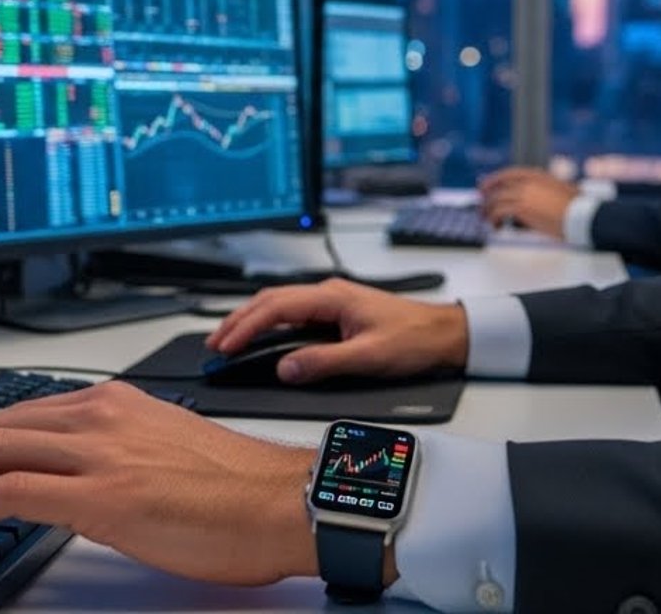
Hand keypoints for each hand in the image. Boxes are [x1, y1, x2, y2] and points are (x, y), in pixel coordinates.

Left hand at [0, 381, 318, 586]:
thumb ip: (114, 459)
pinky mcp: (99, 494)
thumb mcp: (164, 457)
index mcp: (116, 403)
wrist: (285, 505)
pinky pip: (6, 489)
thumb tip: (72, 488)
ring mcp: (99, 451)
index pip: (18, 412)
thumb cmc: (241, 493)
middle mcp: (101, 415)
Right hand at [205, 277, 468, 383]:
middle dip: (238, 320)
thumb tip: (286, 367)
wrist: (446, 333)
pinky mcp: (336, 312)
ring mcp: (332, 301)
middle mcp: (329, 293)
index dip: (246, 326)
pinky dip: (270, 323)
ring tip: (229, 339)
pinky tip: (263, 336)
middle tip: (215, 343)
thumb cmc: (416, 338)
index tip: (225, 345)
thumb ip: (325, 363)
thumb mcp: (369, 357)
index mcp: (332, 297)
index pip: (276, 307)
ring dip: (252, 320)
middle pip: (270, 300)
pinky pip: (293, 312)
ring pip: (279, 304)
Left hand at [478, 168, 578, 238]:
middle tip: (482, 206)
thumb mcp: (561, 192)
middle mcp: (528, 182)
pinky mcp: (521, 208)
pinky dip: (493, 219)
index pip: (509, 174)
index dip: (494, 179)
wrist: (580, 215)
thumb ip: (546, 192)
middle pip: (499, 187)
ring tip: (487, 220)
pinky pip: (499, 212)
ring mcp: (524, 194)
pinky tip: (496, 226)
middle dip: (487, 197)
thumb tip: (537, 202)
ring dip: (488, 211)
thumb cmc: (577, 207)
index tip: (485, 186)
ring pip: (495, 199)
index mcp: (538, 175)